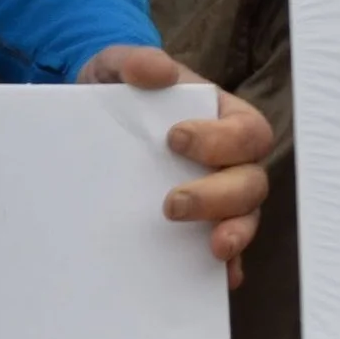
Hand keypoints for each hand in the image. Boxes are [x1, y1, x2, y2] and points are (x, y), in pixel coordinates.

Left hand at [77, 45, 273, 288]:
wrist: (88, 121)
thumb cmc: (116, 92)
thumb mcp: (115, 67)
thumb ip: (133, 61)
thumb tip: (154, 71)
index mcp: (224, 119)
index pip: (245, 131)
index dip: (221, 139)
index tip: (175, 138)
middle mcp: (230, 162)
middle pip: (252, 182)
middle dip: (220, 195)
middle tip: (172, 204)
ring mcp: (218, 196)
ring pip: (246, 216)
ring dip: (236, 232)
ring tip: (214, 248)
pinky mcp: (198, 226)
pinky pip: (225, 249)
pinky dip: (228, 265)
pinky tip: (218, 277)